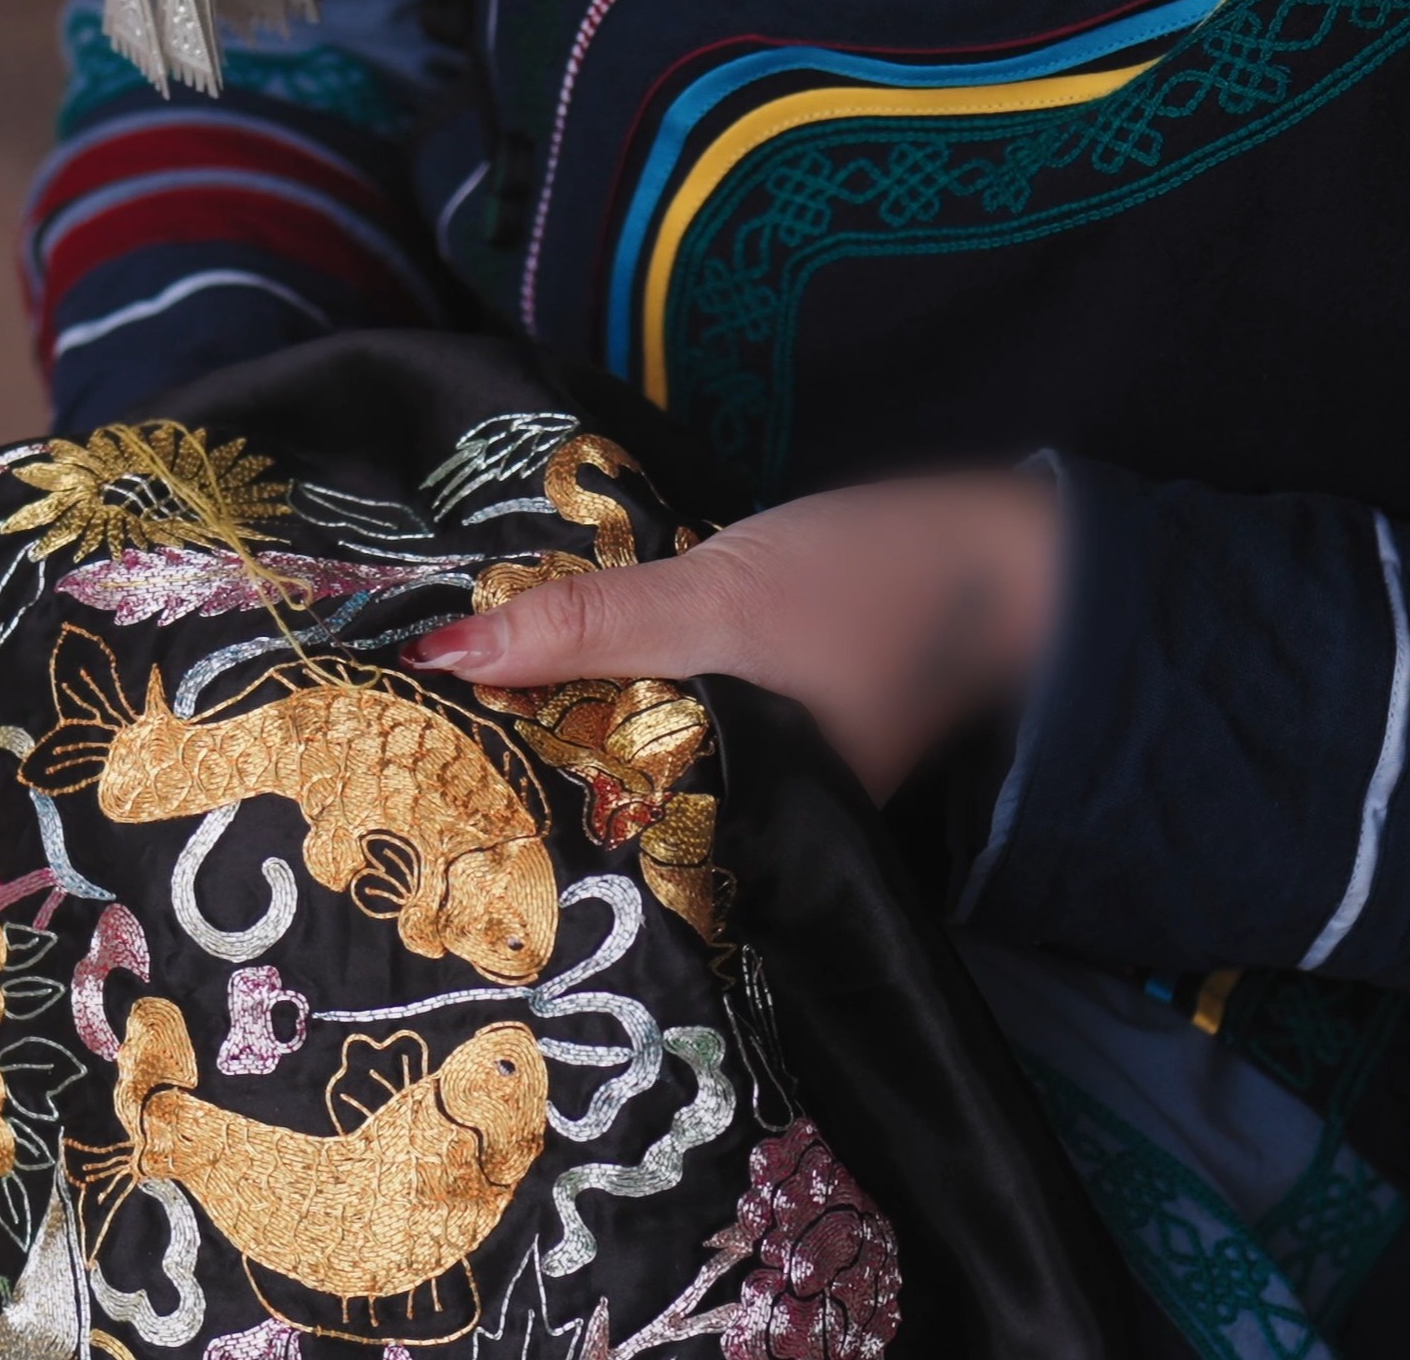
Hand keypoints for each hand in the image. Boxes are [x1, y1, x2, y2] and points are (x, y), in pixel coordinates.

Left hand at [402, 474, 1058, 800]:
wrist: (1006, 547)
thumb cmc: (870, 590)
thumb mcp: (715, 605)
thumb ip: (586, 628)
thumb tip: (441, 658)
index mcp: (730, 842)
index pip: (591, 862)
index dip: (505, 835)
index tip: (408, 814)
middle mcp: (738, 830)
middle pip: (602, 812)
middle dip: (519, 782)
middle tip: (402, 768)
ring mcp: (753, 776)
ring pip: (629, 759)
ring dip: (561, 729)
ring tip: (444, 723)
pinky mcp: (760, 721)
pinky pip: (664, 720)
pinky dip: (614, 696)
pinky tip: (550, 677)